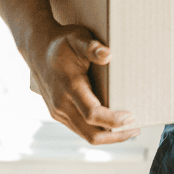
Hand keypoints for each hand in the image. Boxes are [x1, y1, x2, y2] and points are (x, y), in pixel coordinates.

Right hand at [30, 25, 139, 143]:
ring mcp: (58, 112)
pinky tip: (112, 125)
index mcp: (69, 86)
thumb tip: (107, 55)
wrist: (37, 49)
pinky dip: (98, 131)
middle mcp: (61, 104)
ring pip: (86, 135)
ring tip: (129, 129)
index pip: (92, 114)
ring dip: (109, 136)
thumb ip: (91, 47)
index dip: (113, 120)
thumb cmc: (62, 43)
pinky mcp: (59, 114)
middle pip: (91, 133)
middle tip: (136, 128)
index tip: (131, 116)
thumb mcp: (78, 38)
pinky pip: (81, 130)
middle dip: (116, 135)